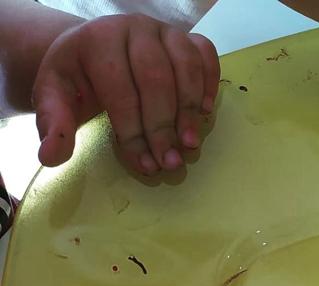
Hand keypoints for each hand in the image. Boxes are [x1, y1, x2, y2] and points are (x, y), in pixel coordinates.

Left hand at [32, 14, 219, 175]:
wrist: (94, 50)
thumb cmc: (78, 79)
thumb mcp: (55, 97)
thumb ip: (54, 124)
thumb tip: (49, 157)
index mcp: (97, 38)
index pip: (120, 88)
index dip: (133, 131)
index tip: (144, 165)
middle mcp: (133, 28)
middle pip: (156, 78)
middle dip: (164, 126)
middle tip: (170, 163)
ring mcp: (163, 31)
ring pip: (185, 66)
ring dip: (191, 110)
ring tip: (190, 145)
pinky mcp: (185, 38)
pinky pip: (206, 54)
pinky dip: (210, 83)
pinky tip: (205, 113)